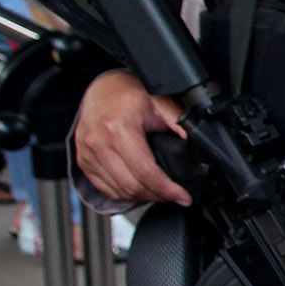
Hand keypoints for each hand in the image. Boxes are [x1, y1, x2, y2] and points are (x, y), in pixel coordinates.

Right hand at [72, 69, 190, 204]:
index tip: (183, 196)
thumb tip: (201, 146)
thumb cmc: (129, 93)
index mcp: (118, 128)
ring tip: (160, 192)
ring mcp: (88, 153)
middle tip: (175, 195)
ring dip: (143, 197)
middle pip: (132, 185)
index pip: (145, 171)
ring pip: (119, 191)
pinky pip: (105, 188)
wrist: (101, 88)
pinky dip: (124, 194)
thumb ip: (180, 124)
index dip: (167, 189)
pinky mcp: (83, 160)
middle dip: (159, 195)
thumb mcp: (161, 104)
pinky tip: (140, 189)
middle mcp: (98, 142)